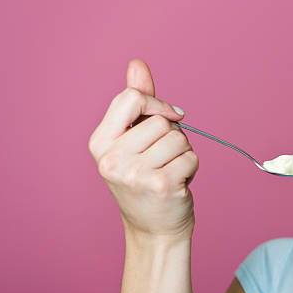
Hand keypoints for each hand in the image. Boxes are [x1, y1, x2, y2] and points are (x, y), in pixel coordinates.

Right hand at [88, 59, 198, 242]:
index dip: (156, 103)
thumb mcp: (133, 141)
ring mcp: (135, 174)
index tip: (169, 116)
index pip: (130, 98)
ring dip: (182, 153)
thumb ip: (137, 103)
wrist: (154, 229)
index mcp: (99, 143)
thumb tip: (137, 63)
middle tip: (162, 159)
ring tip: (169, 171)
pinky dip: (192, 168)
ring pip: (178, 138)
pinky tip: (179, 183)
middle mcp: (111, 159)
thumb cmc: (145, 180)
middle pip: (159, 120)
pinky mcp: (161, 185)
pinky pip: (191, 157)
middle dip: (171, 135)